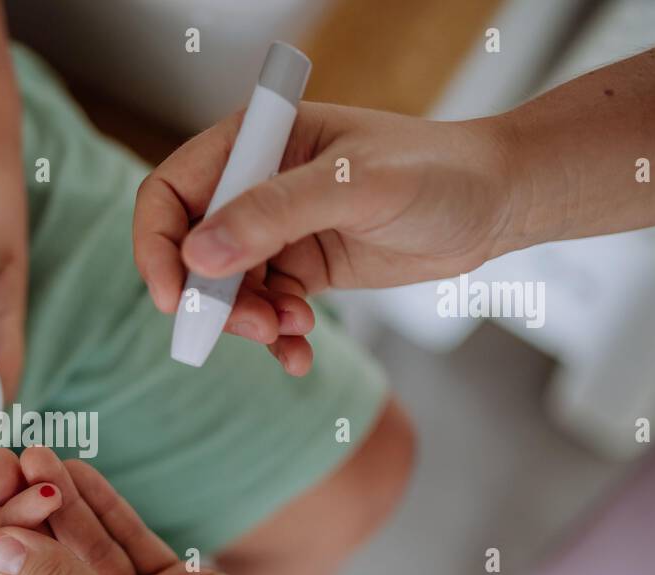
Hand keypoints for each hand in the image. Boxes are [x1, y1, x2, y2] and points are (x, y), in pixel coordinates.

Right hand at [134, 103, 510, 374]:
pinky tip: (299, 352)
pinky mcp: (301, 266)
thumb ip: (274, 214)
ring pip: (227, 289)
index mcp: (254, 142)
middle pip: (192, 251)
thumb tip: (197, 258)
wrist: (496, 203)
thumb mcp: (354, 187)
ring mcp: (276, 229)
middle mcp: (255, 184)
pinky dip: (276, 336)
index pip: (171, 193)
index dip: (158, 246)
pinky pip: (265, 309)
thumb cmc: (436, 172)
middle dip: (212, 298)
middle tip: (254, 327)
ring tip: (291, 334)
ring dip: (248, 322)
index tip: (174, 298)